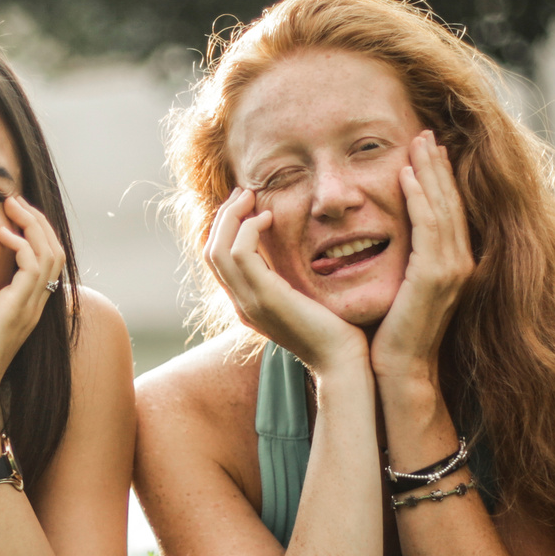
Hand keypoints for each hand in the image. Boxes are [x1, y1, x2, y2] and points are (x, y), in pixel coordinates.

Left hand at [0, 194, 64, 417]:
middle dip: (36, 219)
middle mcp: (33, 307)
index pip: (44, 259)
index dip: (32, 231)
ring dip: (33, 224)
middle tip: (12, 199)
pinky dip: (23, 245)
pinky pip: (34, 268)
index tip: (7, 212)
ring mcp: (28, 310)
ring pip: (50, 254)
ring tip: (10, 206)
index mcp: (24, 308)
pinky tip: (0, 234)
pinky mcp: (16, 312)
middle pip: (54, 250)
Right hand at [206, 186, 366, 376]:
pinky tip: (269, 217)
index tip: (247, 204)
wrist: (344, 363)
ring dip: (232, 216)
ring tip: (252, 197)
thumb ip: (293, 279)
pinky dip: (249, 228)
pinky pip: (240, 252)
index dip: (226, 228)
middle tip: (245, 192)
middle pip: (210, 251)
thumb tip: (297, 253)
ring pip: (217, 249)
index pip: (218, 261)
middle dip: (224, 216)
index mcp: (247, 304)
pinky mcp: (265, 297)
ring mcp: (248, 302)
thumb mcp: (307, 300)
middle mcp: (240, 304)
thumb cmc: (335, 333)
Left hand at [369, 132, 472, 386]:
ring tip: (417, 143)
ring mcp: (452, 269)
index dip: (440, 178)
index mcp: (454, 265)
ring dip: (429, 172)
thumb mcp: (403, 288)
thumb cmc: (393, 334)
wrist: (400, 369)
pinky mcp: (435, 276)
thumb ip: (406, 261)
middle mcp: (461, 263)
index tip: (428, 150)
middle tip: (425, 133)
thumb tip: (390, 237)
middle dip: (438, 165)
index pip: (449, 211)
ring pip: (443, 208)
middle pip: (451, 202)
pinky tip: (406, 175)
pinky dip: (420, 198)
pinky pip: (429, 226)